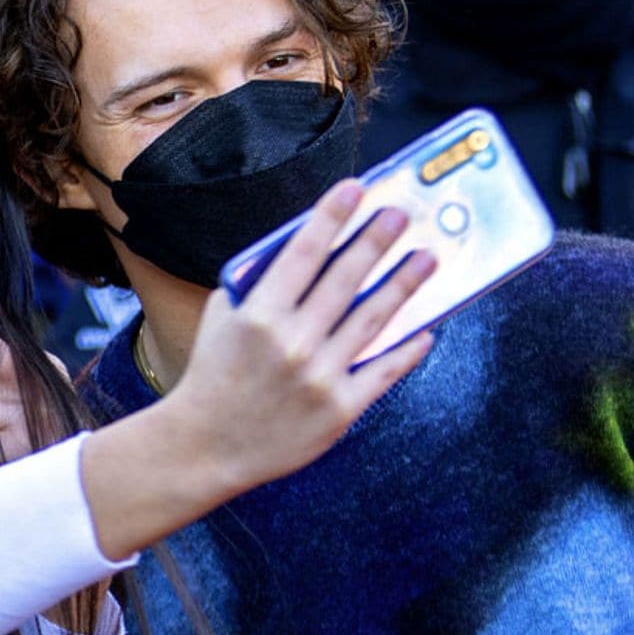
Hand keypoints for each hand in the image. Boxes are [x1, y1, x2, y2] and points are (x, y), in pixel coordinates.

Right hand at [166, 180, 435, 493]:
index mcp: (258, 315)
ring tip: (426, 258)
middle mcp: (292, 342)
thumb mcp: (222, 320)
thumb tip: (307, 251)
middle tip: (402, 215)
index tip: (356, 189)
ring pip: (372, 320)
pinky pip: (382, 371)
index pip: (303, 253)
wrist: (207, 445)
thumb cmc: (215, 376)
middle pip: (345, 279)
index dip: (331, 217)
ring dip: (403, 284)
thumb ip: (257, 285)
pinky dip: (406, 349)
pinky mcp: (339, 409)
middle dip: (376, 240)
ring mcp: (319, 377)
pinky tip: (426, 329)